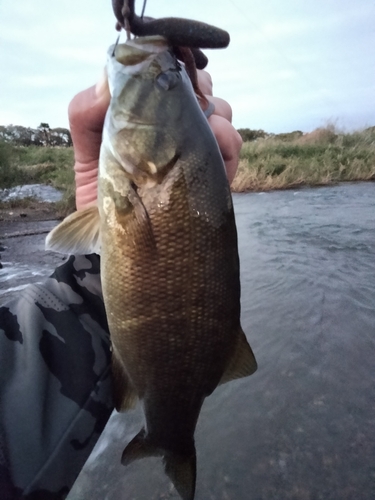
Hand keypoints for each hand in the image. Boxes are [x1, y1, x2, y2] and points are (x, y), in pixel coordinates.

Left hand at [69, 69, 240, 208]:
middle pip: (202, 87)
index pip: (167, 75)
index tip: (173, 74)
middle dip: (201, 91)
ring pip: (223, 112)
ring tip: (206, 137)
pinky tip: (215, 158)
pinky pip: (232, 148)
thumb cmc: (105, 197)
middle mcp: (174, 127)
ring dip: (217, 120)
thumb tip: (108, 79)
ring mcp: (196, 148)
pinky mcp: (212, 173)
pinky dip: (228, 148)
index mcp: (146, 114)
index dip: (174, 66)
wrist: (124, 243)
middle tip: (192, 108)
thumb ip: (86, 115)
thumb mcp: (86, 155)